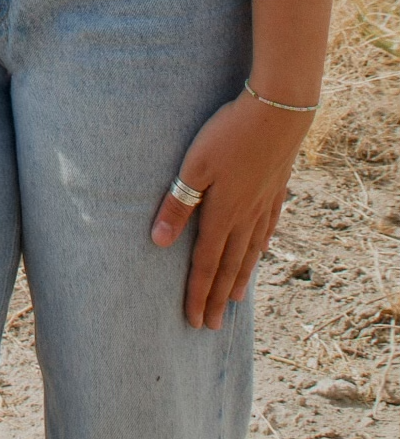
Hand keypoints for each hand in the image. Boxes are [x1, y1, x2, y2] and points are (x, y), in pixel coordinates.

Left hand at [151, 89, 312, 328]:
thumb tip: (160, 241)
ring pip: (249, 251)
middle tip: (211, 325)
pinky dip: (259, 248)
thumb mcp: (195, 165)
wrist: (278, 114)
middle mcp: (245, 217)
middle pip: (229, 266)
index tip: (193, 321)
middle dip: (217, 297)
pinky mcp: (275, 191)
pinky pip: (266, 230)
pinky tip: (260, 252)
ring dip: (239, 278)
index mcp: (222, 214)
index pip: (206, 264)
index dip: (198, 294)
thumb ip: (179, 203)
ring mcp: (264, 206)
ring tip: (234, 300)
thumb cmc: (229, 134)